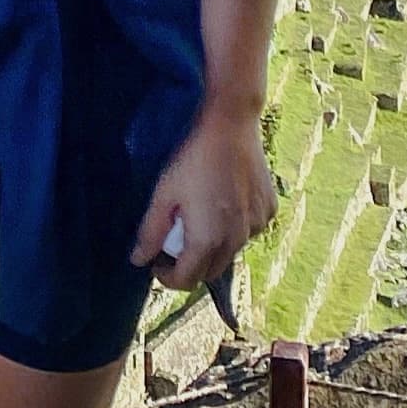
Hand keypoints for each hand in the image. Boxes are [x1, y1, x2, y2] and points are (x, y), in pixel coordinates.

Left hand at [132, 101, 278, 285]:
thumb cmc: (192, 159)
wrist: (230, 127)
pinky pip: (247, 232)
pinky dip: (232, 229)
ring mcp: (256, 226)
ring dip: (212, 248)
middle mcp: (236, 240)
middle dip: (189, 266)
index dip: (167, 278)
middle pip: (210, 272)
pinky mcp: (268, 211)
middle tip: (172, 244)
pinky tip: (220, 204)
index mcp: (208, 240)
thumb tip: (138, 260)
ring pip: (231, 253)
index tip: (156, 264)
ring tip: (196, 219)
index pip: (187, 280)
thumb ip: (151, 232)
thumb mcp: (163, 194)